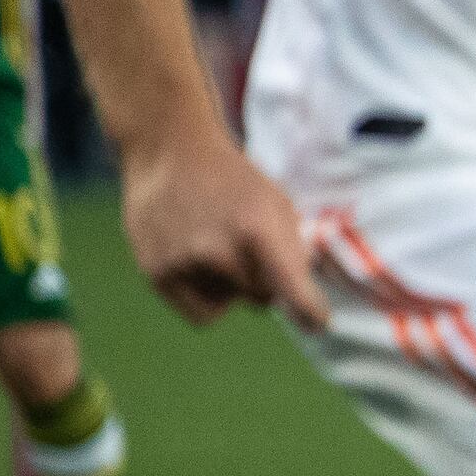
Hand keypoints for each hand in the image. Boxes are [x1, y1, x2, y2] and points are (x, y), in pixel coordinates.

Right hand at [121, 130, 326, 328]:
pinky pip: (201, 314)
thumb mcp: (276, 203)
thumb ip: (292, 249)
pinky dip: (208, 298)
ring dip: (232, 289)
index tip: (317, 323)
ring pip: (230, 306)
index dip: (306, 309)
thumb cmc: (233, 182)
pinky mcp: (157, 274)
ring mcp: (184, 263)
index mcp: (257, 225)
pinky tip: (200, 265)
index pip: (287, 282)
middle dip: (265, 283)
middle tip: (249, 250)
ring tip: (217, 248)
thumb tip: (300, 298)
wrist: (171, 152)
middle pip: (263, 299)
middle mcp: (218, 248)